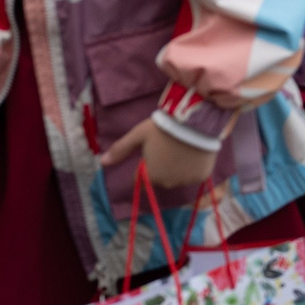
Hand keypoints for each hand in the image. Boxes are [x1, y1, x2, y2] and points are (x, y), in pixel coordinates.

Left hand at [102, 117, 222, 193]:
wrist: (197, 121)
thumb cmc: (164, 128)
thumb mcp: (139, 135)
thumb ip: (121, 149)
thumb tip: (102, 162)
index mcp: (151, 175)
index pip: (140, 179)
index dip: (143, 166)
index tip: (150, 153)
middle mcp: (168, 183)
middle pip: (160, 178)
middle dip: (161, 167)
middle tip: (167, 147)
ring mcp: (186, 180)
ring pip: (177, 176)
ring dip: (177, 168)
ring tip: (182, 149)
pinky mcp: (202, 176)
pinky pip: (194, 175)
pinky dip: (193, 167)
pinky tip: (194, 153)